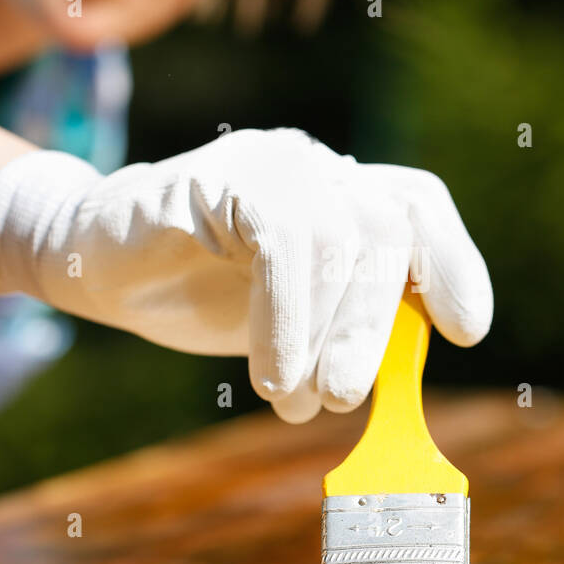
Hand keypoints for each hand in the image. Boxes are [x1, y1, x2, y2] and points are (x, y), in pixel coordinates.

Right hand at [0, 127, 492, 421]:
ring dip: (330, 333)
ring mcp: (272, 164)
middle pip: (387, 228)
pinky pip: (279, 243)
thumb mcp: (292, 321)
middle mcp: (317, 169)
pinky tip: (270, 373)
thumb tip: (391, 388)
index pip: (417, 207)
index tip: (467, 328)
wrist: (96, 264)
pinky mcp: (223, 176)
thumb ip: (342, 332)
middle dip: (377, 323)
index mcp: (342, 193)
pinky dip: (284, 319)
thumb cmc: (199, 293)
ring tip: (301, 399)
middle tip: (347, 397)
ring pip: (340, 238)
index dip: (451, 262)